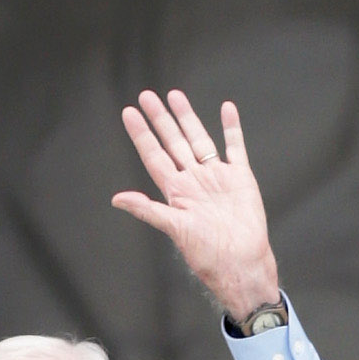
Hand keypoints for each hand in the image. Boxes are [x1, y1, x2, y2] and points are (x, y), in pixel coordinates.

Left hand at [109, 90, 281, 322]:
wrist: (242, 264)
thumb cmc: (207, 254)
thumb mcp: (175, 230)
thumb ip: (148, 209)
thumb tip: (116, 199)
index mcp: (176, 191)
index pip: (154, 155)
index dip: (141, 134)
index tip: (129, 113)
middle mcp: (193, 180)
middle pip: (173, 142)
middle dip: (160, 119)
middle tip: (146, 95)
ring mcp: (216, 177)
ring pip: (199, 139)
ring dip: (188, 118)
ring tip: (175, 95)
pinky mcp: (240, 178)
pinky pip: (235, 147)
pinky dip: (232, 128)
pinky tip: (227, 108)